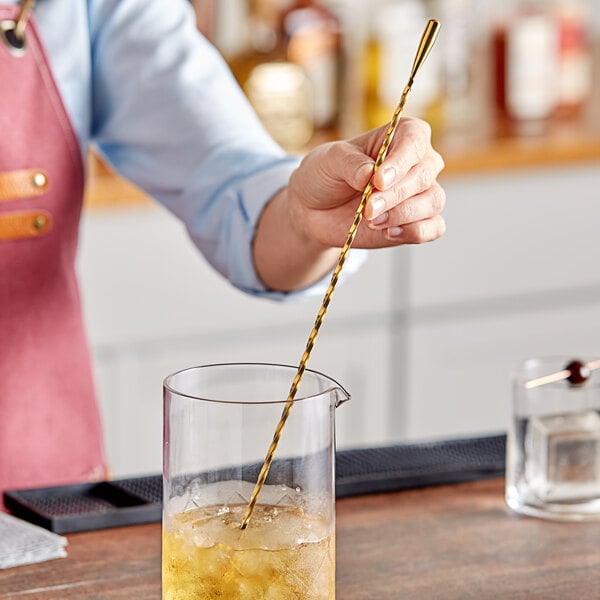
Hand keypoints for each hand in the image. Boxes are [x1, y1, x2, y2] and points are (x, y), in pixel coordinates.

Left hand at [287, 116, 445, 248]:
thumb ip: (350, 163)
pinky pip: (434, 227)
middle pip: (424, 176)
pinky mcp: (419, 221)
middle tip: (368, 208)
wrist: (317, 210)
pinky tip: (388, 232)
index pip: (415, 141)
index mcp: (403, 135)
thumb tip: (370, 174)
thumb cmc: (327, 175)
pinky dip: (414, 232)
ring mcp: (422, 193)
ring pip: (432, 202)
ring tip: (371, 221)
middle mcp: (420, 162)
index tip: (378, 180)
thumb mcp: (329, 160)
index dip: (400, 162)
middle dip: (395, 195)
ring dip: (401, 215)